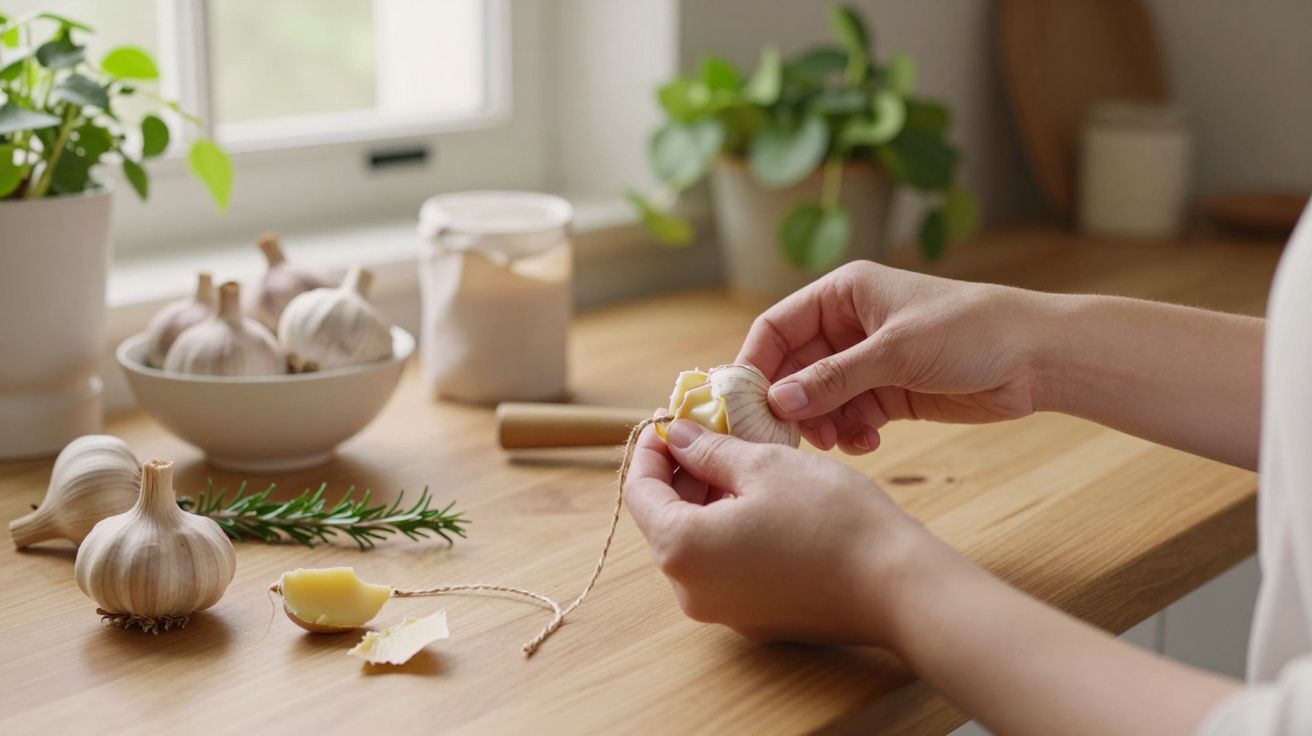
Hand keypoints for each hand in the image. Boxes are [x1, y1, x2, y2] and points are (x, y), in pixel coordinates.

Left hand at [624, 418, 930, 644]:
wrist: (898, 586)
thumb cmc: (832, 519)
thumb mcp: (764, 465)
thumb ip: (708, 450)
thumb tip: (675, 436)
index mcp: (681, 550)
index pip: (639, 491)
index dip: (651, 449)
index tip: (671, 419)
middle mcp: (691, 591)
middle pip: (665, 520)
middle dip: (682, 472)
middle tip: (710, 430)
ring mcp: (724, 611)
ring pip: (697, 544)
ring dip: (707, 500)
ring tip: (740, 458)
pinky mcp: (756, 619)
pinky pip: (726, 567)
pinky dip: (731, 530)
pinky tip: (762, 499)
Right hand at [736, 261, 1054, 453]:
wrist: (1037, 357)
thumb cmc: (969, 331)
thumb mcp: (895, 353)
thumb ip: (833, 379)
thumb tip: (778, 403)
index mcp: (843, 294)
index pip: (777, 327)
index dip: (755, 364)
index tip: (742, 405)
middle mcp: (849, 325)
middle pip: (794, 368)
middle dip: (789, 404)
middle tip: (786, 439)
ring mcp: (868, 361)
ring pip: (819, 398)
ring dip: (821, 423)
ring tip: (837, 442)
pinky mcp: (890, 392)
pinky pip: (850, 415)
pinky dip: (850, 432)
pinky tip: (868, 442)